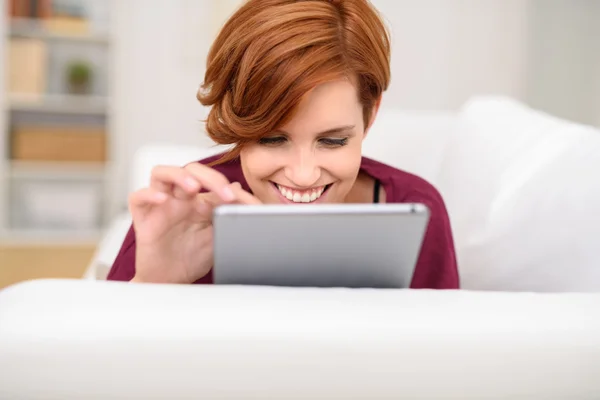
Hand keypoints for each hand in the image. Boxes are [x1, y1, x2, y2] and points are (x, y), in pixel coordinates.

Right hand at [128, 163, 260, 283]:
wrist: (170, 282)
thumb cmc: (191, 258)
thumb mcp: (216, 237)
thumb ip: (227, 215)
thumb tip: (240, 191)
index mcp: (199, 201)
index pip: (214, 182)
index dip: (232, 189)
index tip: (250, 204)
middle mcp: (180, 199)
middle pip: (191, 171)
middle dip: (211, 177)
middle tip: (226, 194)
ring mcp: (160, 206)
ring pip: (161, 173)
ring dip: (179, 176)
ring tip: (194, 187)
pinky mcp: (143, 218)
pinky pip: (138, 197)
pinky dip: (148, 194)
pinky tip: (161, 199)